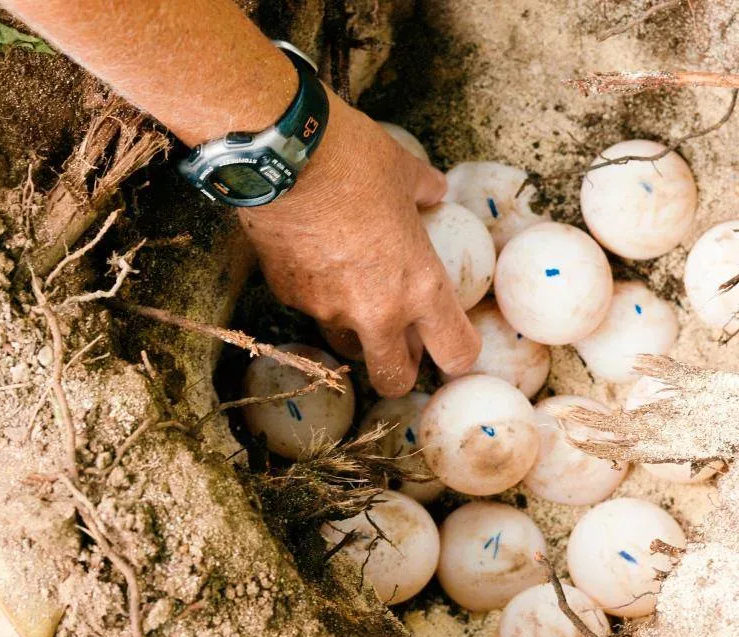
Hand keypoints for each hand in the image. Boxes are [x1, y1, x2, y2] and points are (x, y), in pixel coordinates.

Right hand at [239, 93, 480, 396]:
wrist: (280, 156)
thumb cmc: (353, 159)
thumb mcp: (404, 171)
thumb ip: (425, 191)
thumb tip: (434, 192)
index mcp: (419, 286)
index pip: (455, 351)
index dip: (459, 353)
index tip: (454, 343)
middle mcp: (375, 312)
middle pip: (393, 379)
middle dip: (400, 370)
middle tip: (402, 345)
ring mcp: (327, 309)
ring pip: (347, 345)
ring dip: (357, 332)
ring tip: (354, 289)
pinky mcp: (288, 296)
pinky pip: (310, 307)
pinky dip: (317, 293)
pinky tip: (313, 256)